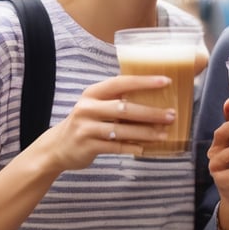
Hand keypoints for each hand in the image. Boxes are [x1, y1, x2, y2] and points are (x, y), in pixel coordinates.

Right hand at [40, 74, 176, 170]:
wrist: (57, 147)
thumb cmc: (86, 123)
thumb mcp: (96, 106)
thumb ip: (117, 100)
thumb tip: (155, 99)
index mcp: (93, 93)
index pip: (121, 83)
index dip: (144, 82)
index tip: (166, 81)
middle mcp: (88, 108)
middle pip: (125, 108)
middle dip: (151, 112)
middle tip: (171, 115)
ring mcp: (86, 128)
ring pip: (122, 130)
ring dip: (146, 132)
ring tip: (164, 134)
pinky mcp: (87, 146)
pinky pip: (116, 147)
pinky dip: (132, 147)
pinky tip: (146, 148)